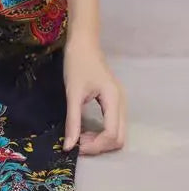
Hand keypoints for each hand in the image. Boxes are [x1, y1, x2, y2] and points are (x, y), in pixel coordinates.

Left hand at [63, 36, 125, 154]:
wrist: (83, 43)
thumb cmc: (77, 63)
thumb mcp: (73, 92)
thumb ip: (72, 120)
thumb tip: (69, 145)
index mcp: (114, 100)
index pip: (112, 135)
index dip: (94, 146)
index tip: (75, 147)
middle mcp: (122, 103)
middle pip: (119, 139)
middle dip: (99, 146)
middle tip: (77, 144)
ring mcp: (120, 102)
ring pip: (118, 133)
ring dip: (100, 140)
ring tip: (80, 138)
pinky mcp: (114, 100)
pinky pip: (113, 124)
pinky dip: (101, 132)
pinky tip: (85, 130)